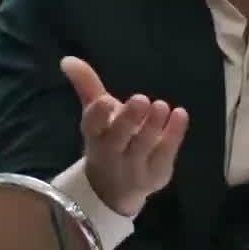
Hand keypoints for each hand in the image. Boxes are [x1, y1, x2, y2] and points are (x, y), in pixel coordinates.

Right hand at [60, 56, 189, 216]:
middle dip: (129, 119)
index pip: (92, 126)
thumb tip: (68, 59)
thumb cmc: (107, 140)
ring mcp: (135, 167)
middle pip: (118, 138)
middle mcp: (111, 153)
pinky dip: (174, 134)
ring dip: (153, 125)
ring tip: (161, 105)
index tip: (106, 100)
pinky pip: (166, 154)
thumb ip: (87, 85)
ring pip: (144, 146)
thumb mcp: (96, 115)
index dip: (98, 115)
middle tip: (141, 98)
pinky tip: (180, 114)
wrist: (114, 189)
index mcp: (94, 135)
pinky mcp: (156, 174)